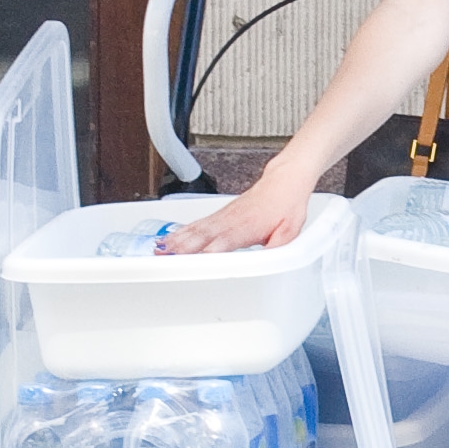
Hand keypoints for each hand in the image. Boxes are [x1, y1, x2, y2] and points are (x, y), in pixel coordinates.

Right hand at [161, 170, 310, 253]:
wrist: (284, 182)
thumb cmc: (286, 206)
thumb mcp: (289, 232)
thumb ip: (279, 250)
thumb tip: (271, 266)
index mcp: (247, 227)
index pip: (223, 242)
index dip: (207, 253)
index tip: (192, 262)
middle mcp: (231, 220)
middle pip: (202, 235)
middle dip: (182, 247)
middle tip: (163, 257)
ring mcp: (223, 216)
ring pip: (196, 228)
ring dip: (176, 239)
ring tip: (159, 250)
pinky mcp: (220, 214)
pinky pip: (197, 223)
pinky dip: (181, 231)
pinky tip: (171, 238)